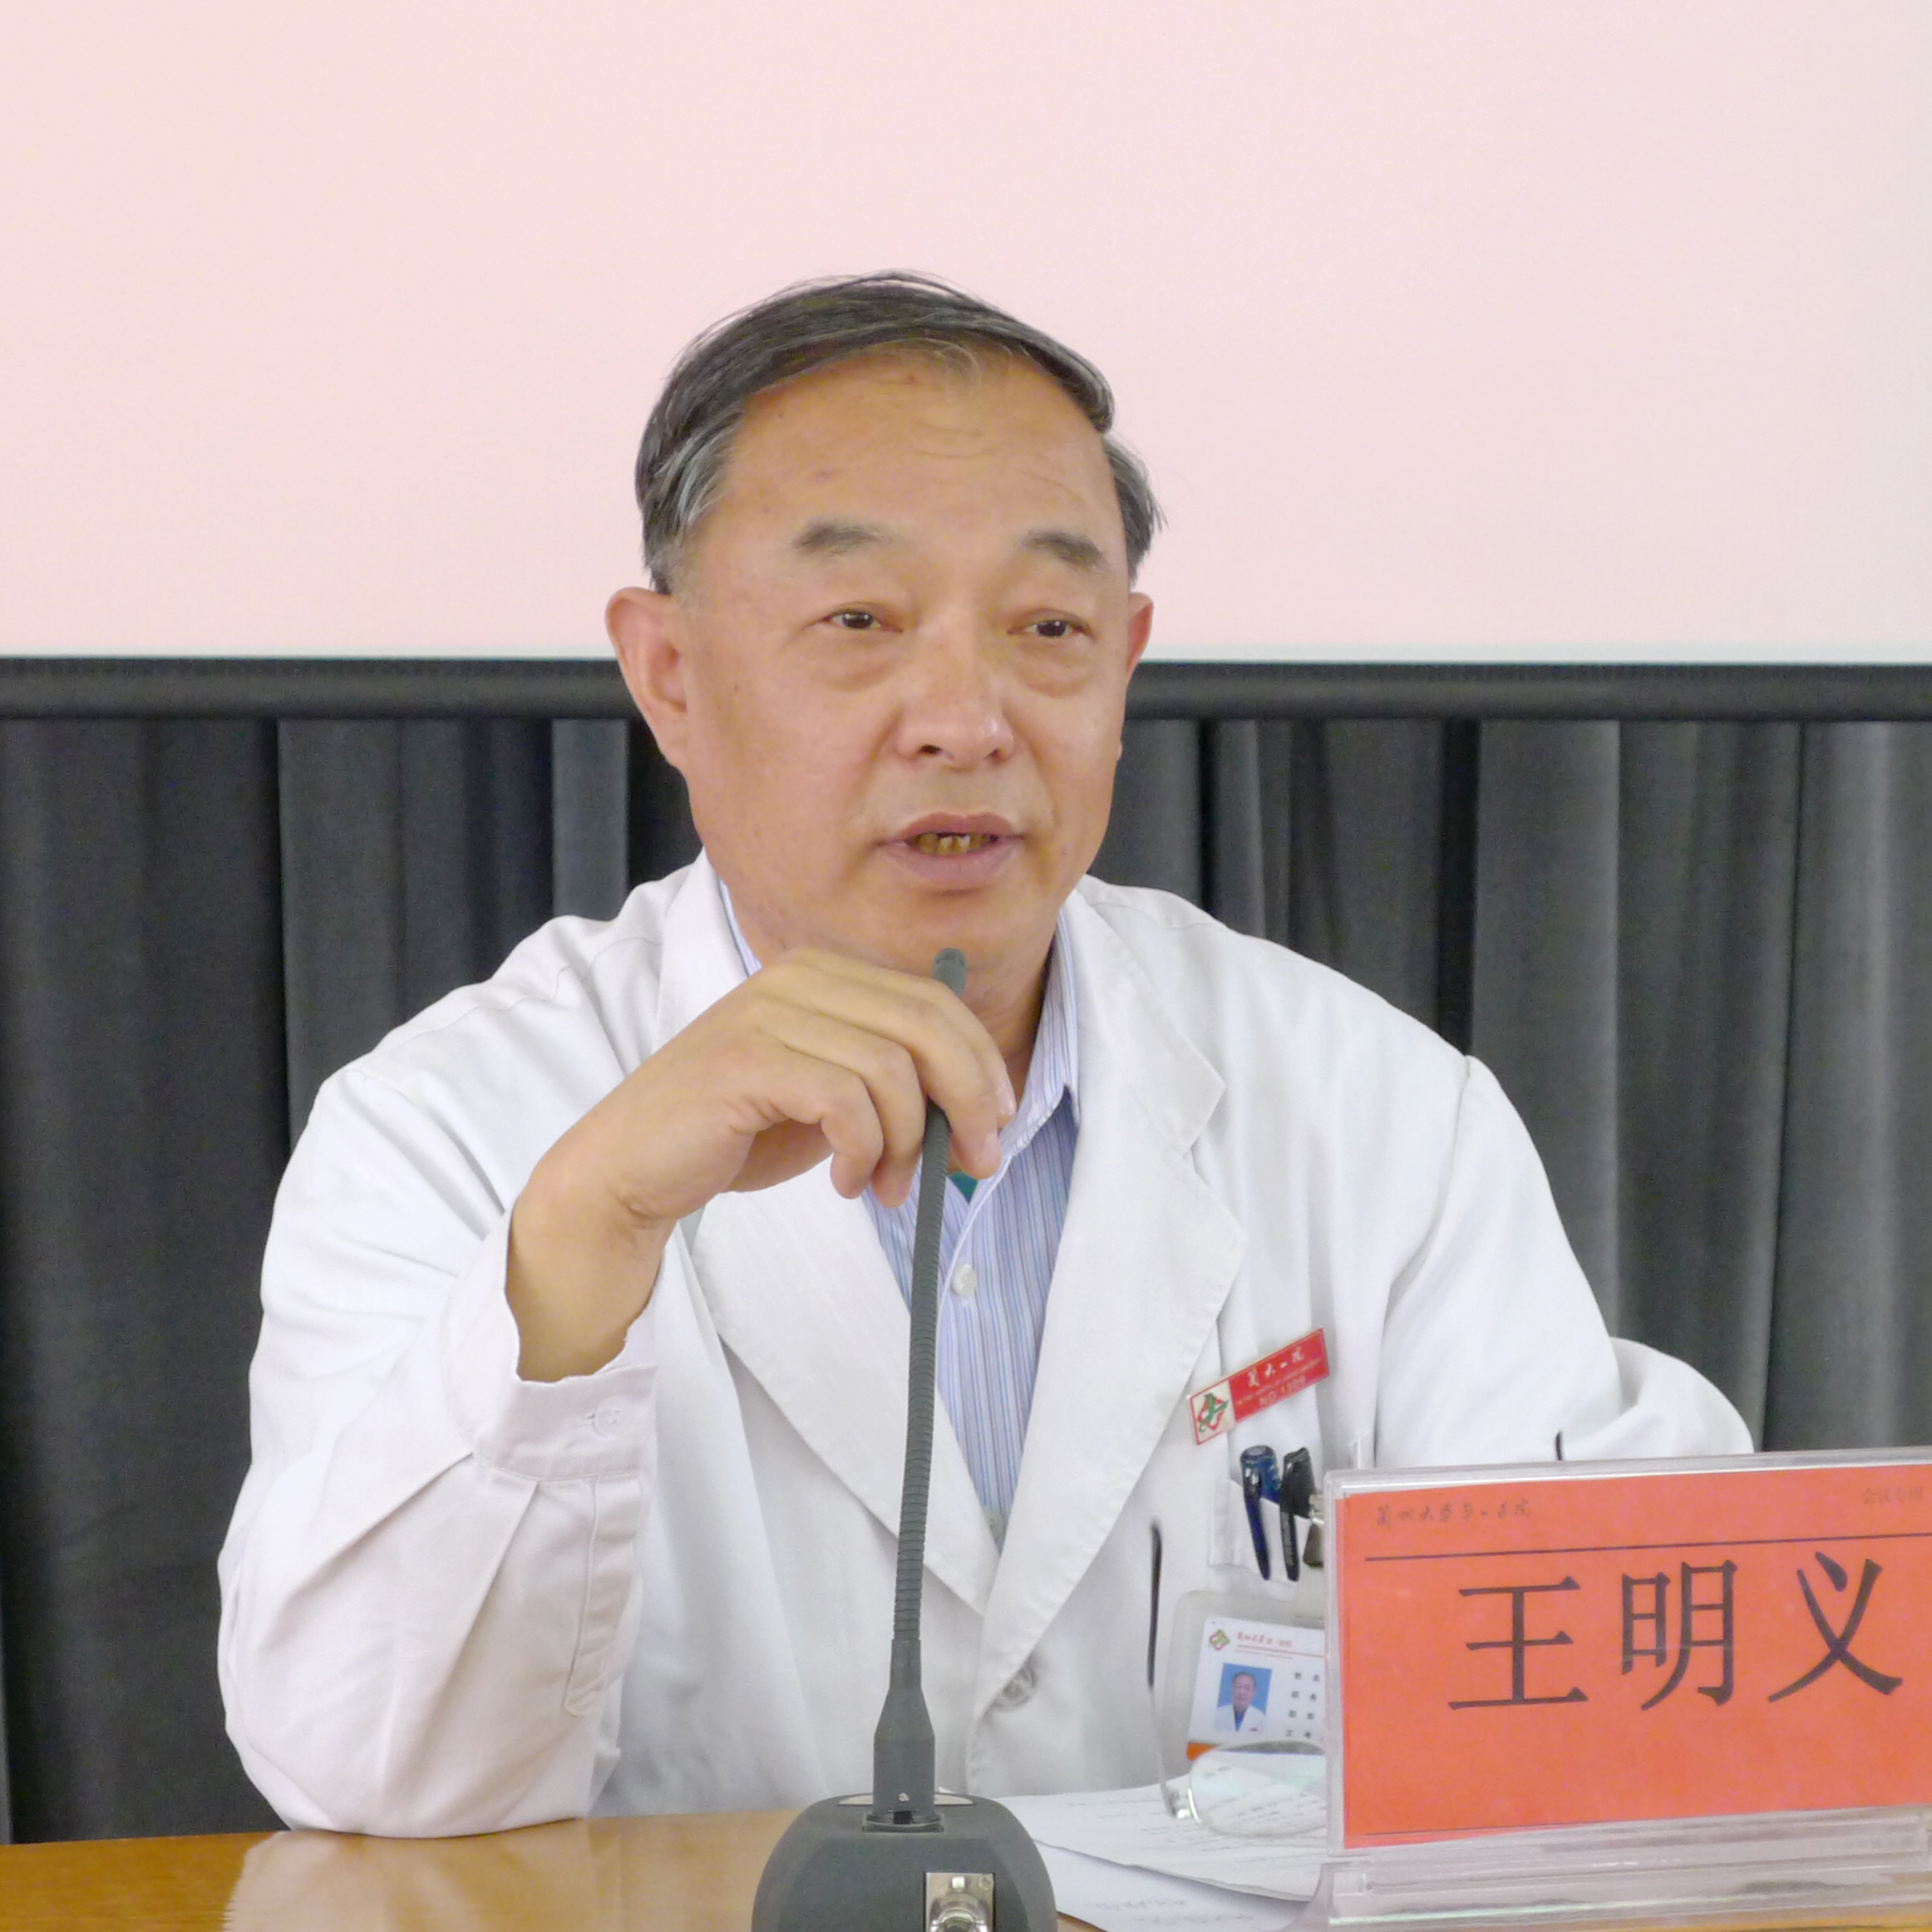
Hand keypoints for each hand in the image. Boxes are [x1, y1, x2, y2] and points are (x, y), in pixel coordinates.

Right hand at [505, 950, 1016, 1379]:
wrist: (633, 1168)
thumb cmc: (738, 1134)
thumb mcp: (832, 1098)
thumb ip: (895, 1087)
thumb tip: (980, 1117)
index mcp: (823, 973)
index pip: (934, 1000)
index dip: (982, 1060)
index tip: (998, 1121)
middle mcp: (797, 977)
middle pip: (926, 1024)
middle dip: (968, 1099)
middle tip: (974, 1162)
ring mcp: (767, 1014)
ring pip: (891, 1069)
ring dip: (907, 1143)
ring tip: (885, 1187)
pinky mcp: (746, 1061)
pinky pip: (845, 1101)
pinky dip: (863, 1151)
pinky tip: (844, 1182)